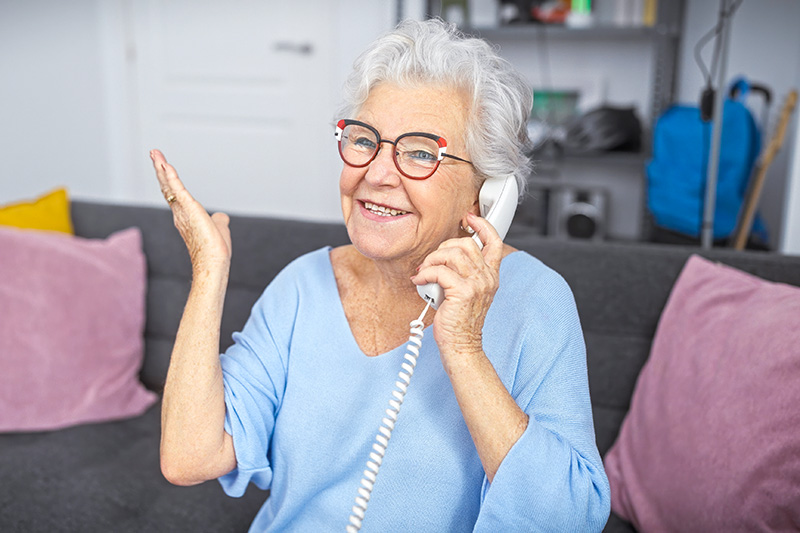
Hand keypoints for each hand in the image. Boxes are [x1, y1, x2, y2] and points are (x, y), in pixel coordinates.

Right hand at [150, 150, 231, 270]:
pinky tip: (165, 165)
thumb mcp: (219, 228)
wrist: (213, 262)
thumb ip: (219, 220)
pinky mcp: (188, 208)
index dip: (168, 180)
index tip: (163, 167)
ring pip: (168, 185)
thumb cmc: (214, 250)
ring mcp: (181, 211)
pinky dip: (170, 176)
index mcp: (185, 216)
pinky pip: (177, 189)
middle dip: (160, 169)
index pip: (174, 194)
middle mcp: (179, 213)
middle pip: (166, 186)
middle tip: (154, 153)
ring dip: (162, 167)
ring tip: (154, 153)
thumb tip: (222, 217)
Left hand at [411, 213, 502, 359]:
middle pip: (465, 243)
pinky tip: (420, 281)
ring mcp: (477, 284)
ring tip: (424, 272)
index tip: (468, 218)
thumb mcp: (468, 292)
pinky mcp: (462, 292)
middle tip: (432, 261)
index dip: (482, 226)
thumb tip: (444, 256)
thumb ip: (463, 273)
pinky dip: (425, 273)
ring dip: (431, 260)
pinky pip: (438, 271)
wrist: (462, 346)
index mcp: (491, 275)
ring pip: (451, 254)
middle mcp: (487, 277)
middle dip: (443, 247)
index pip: (494, 242)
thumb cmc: (460, 321)